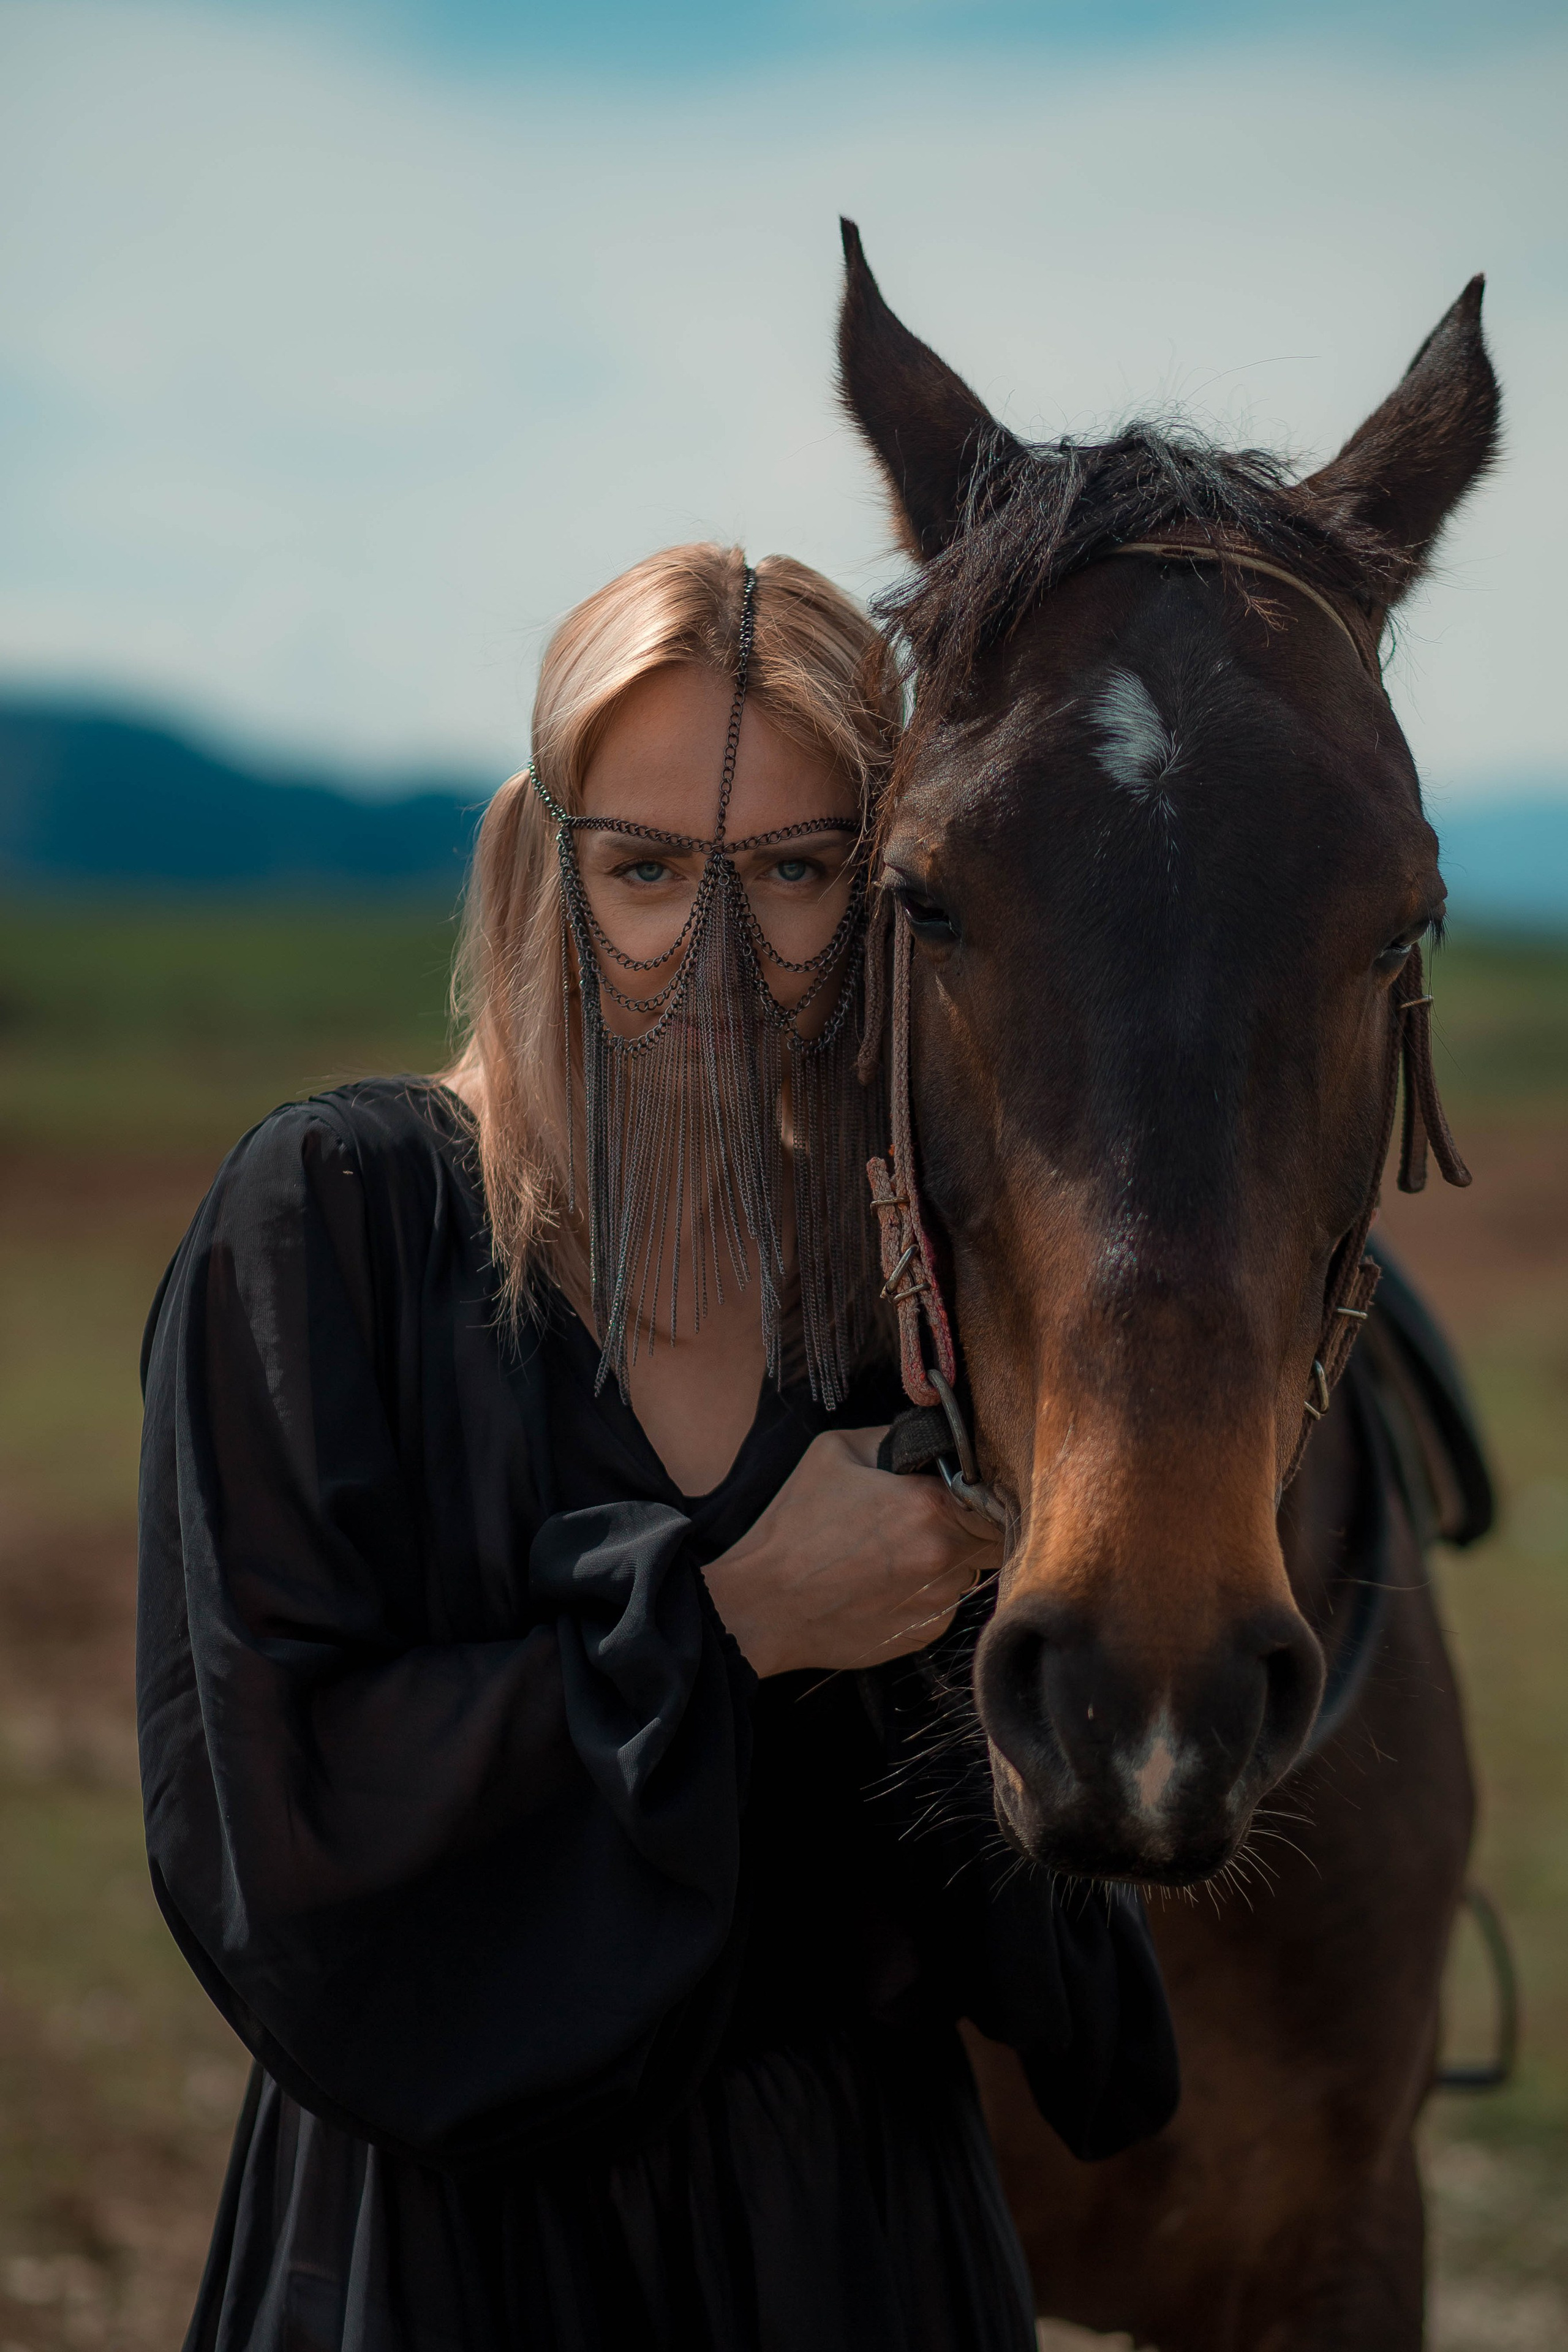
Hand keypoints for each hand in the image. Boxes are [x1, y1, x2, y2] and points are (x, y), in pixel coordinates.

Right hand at [701, 1427, 1002, 1678]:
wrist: (763, 1604)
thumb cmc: (794, 1527)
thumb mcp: (834, 1453)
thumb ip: (894, 1438)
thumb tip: (929, 1440)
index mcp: (928, 1505)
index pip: (995, 1496)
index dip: (983, 1492)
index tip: (965, 1491)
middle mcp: (943, 1557)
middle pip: (992, 1539)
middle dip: (971, 1527)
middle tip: (929, 1521)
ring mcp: (937, 1602)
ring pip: (967, 1574)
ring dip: (945, 1563)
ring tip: (893, 1556)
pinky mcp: (924, 1635)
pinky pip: (944, 1607)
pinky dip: (925, 1595)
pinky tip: (882, 1587)